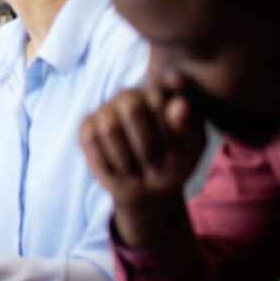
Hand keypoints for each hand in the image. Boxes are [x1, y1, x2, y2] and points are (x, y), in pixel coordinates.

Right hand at [78, 85, 206, 246]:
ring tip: (137, 171)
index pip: (159, 101)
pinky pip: (91, 139)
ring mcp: (105, 109)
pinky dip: (108, 161)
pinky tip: (119, 169)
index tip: (175, 153)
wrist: (149, 188)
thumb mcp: (192, 146)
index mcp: (157, 92)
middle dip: (146, 146)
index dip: (167, 132)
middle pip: (132, 109)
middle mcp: (129, 95)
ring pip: (110, 127)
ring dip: (127, 158)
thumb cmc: (174, 161)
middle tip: (156, 166)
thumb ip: (189, 124)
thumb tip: (181, 105)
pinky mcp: (87, 127)